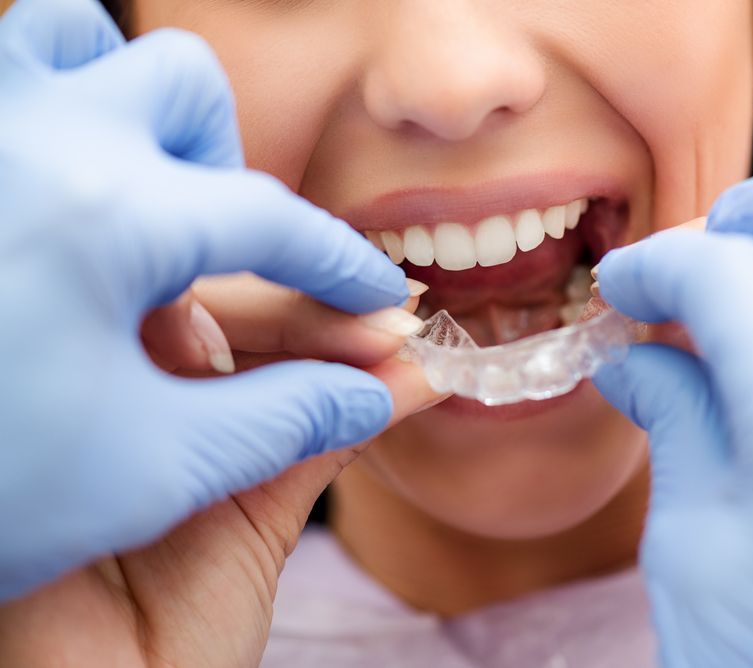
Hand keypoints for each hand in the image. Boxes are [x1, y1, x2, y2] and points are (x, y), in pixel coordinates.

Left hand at [0, 0, 421, 600]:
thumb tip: (380, 392)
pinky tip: (50, 197)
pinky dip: (47, 101)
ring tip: (127, 201)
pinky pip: (2, 68)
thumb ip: (289, 419)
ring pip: (78, 40)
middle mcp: (30, 130)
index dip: (342, 264)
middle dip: (224, 169)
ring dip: (130, 110)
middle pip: (187, 88)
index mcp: (106, 212)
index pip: (272, 222)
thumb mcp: (152, 468)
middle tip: (212, 255)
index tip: (376, 297)